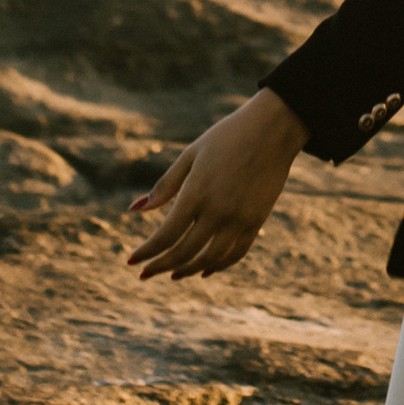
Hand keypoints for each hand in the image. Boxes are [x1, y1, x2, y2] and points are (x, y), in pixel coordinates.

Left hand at [127, 89, 306, 279]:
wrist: (273, 129)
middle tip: (144, 274)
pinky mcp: (257, 220)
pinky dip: (218, 265)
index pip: (166, 235)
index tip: (130, 260)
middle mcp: (218, 210)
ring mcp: (240, 218)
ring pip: (210, 258)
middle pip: (184, 252)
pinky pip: (236, 253)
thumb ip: (165, 186)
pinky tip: (205, 269)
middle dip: (160, 266)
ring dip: (188, 270)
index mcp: (196, 192)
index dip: (147, 252)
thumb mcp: (190, 155)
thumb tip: (135, 209)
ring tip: (172, 274)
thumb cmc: (226, 137)